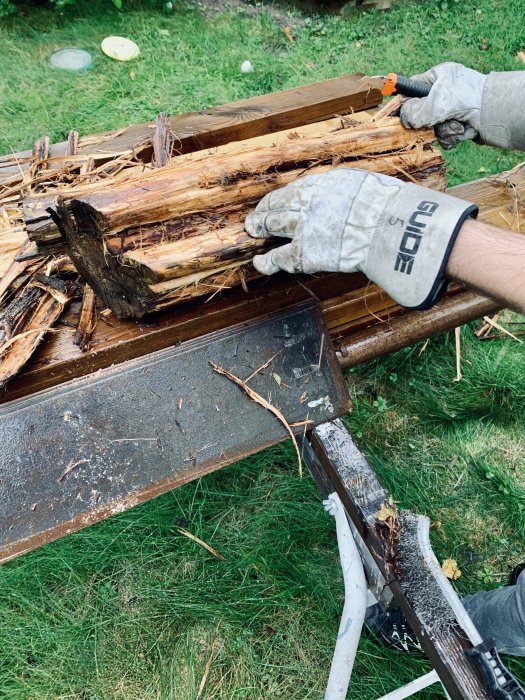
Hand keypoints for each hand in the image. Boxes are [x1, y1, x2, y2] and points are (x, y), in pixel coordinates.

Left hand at [245, 168, 476, 309]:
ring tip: (252, 230)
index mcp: (322, 185)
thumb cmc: (383, 205)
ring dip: (260, 227)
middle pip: (278, 205)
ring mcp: (302, 227)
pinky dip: (267, 261)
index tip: (276, 201)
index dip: (281, 198)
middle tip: (255, 216)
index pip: (293, 191)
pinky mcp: (304, 253)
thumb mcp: (363, 186)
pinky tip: (259, 263)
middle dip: (265, 211)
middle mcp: (306, 203)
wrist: (383, 226)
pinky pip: (279, 258)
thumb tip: (351, 196)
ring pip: (272, 225)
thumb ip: (347, 192)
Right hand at [400, 63, 485, 149]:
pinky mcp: (458, 124)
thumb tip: (404, 120)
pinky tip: (463, 130)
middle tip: (433, 122)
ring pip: (433, 127)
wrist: (495, 114)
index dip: (404, 102)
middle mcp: (445, 92)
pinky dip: (452, 136)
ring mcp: (452, 109)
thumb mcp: (434, 104)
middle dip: (429, 122)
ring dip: (444, 130)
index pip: (412, 88)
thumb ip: (413, 113)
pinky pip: (444, 136)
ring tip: (458, 125)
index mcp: (438, 76)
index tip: (398, 114)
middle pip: (421, 113)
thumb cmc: (465, 100)